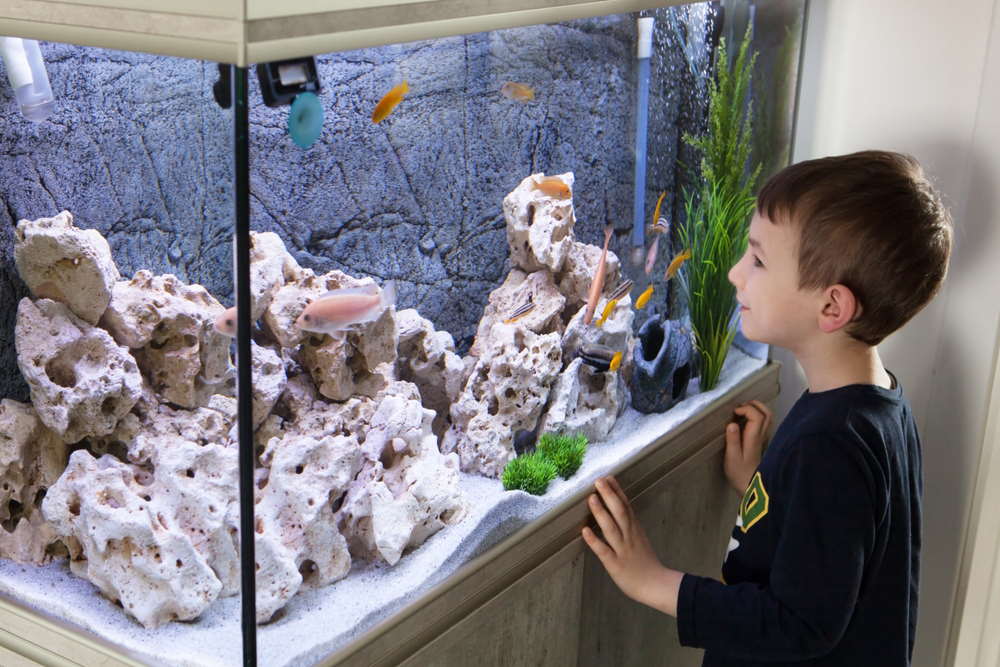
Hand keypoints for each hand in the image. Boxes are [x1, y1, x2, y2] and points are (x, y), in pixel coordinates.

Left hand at [581, 476, 681, 615]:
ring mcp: (623, 550)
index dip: (617, 491)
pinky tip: (585, 531)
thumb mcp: (640, 538)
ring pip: (611, 528)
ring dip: (601, 513)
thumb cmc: (646, 562)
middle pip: (620, 512)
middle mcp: (629, 536)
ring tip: (591, 498)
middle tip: (599, 480)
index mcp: (635, 529)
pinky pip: (604, 551)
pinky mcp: (616, 564)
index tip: (608, 477)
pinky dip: (594, 541)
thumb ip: (629, 524)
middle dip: (609, 495)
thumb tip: (619, 509)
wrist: (657, 585)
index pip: (626, 506)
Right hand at [723, 400, 772, 493]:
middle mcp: (762, 436)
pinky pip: (764, 424)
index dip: (746, 409)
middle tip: (740, 406)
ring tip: (743, 410)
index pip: (757, 416)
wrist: (751, 487)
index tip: (733, 412)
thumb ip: (733, 440)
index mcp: (754, 438)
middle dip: (755, 405)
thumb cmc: (739, 474)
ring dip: (757, 409)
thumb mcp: (732, 458)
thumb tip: (732, 423)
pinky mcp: (762, 443)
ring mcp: (764, 439)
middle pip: (767, 414)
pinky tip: (746, 420)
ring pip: (768, 418)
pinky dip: (757, 416)